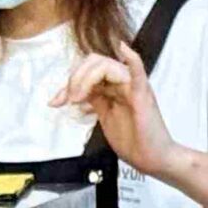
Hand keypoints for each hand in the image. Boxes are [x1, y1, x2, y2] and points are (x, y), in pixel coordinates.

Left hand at [49, 46, 180, 176]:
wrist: (151, 158)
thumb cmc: (134, 141)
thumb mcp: (105, 117)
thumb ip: (93, 101)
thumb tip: (70, 95)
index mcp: (113, 87)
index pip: (87, 70)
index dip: (68, 83)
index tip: (56, 101)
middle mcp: (122, 82)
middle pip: (94, 63)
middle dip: (74, 78)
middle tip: (68, 98)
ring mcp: (132, 87)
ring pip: (105, 65)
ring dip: (85, 78)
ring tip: (77, 97)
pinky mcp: (142, 95)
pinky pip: (138, 72)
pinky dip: (132, 59)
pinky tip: (124, 50)